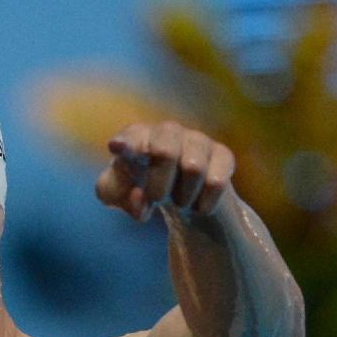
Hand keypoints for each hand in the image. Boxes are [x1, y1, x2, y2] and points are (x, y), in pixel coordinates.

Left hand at [95, 122, 235, 221]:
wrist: (184, 201)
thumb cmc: (142, 189)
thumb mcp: (118, 196)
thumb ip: (114, 195)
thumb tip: (139, 197)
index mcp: (137, 137)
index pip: (131, 136)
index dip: (126, 143)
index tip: (117, 148)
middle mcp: (168, 131)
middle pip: (165, 150)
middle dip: (158, 185)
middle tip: (157, 198)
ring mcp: (197, 140)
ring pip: (193, 168)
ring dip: (182, 197)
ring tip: (179, 201)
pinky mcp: (222, 155)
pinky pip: (216, 182)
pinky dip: (203, 204)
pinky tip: (198, 204)